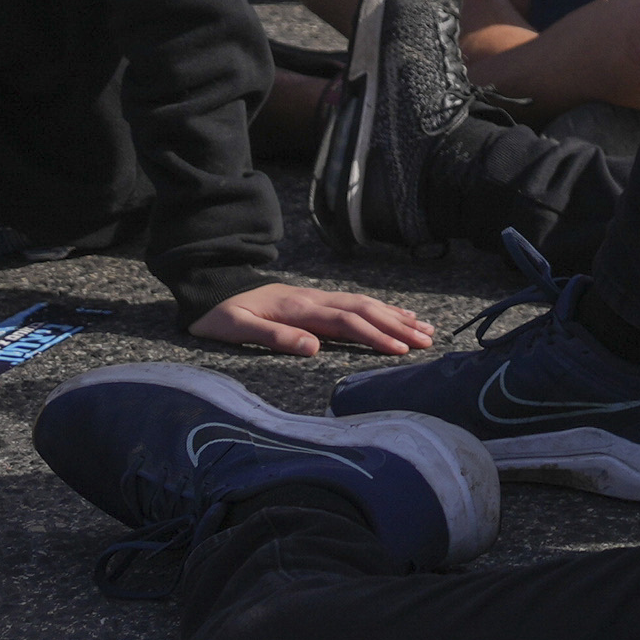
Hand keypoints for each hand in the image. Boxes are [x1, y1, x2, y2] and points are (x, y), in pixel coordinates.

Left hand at [186, 280, 436, 359]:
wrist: (212, 290)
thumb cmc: (222, 315)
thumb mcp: (237, 329)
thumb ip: (275, 337)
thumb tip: (314, 347)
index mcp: (300, 309)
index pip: (347, 322)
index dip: (376, 336)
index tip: (401, 350)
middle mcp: (315, 300)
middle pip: (365, 311)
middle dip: (398, 326)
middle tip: (427, 341)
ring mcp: (317, 298)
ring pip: (365, 305)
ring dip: (396, 316)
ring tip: (425, 328)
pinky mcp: (316, 301)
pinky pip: (355, 304)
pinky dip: (380, 310)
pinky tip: (396, 316)